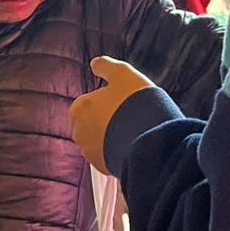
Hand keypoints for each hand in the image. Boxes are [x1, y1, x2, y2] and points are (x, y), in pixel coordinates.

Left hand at [69, 56, 155, 174]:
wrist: (150, 138)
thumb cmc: (136, 102)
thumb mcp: (123, 74)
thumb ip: (106, 66)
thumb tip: (94, 63)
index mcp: (79, 108)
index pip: (86, 104)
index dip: (104, 102)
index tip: (122, 103)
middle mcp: (79, 131)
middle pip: (90, 124)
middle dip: (106, 121)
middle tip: (128, 117)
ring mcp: (89, 152)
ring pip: (98, 141)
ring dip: (111, 137)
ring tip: (132, 132)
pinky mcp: (102, 167)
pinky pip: (107, 157)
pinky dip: (116, 152)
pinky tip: (131, 145)